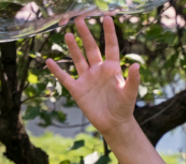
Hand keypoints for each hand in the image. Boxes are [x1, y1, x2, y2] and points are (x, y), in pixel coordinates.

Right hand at [44, 16, 140, 138]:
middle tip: (79, 19)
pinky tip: (48, 61)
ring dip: (72, 48)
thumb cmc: (124, 108)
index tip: (107, 18)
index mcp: (111, 69)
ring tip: (67, 34)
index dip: (109, 33)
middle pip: (90, 49)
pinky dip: (56, 70)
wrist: (114, 124)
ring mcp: (86, 79)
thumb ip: (133, 80)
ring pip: (78, 59)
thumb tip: (136, 65)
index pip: (110, 47)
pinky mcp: (77, 89)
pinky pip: (64, 78)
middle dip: (85, 35)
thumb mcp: (130, 93)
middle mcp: (97, 71)